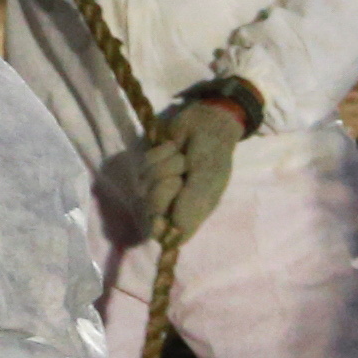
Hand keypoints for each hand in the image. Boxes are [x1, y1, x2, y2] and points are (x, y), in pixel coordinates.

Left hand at [142, 90, 251, 251]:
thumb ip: (192, 205)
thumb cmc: (214, 153)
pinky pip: (143, 164)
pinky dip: (159, 153)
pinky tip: (172, 147)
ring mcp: (158, 184)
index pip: (169, 236)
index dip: (161, 231)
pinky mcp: (149, 165)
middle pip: (152, 210)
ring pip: (145, 185)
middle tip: (181, 176)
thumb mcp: (208, 179)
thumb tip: (175, 234)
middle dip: (164, 190)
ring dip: (165, 166)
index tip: (159, 220)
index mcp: (191, 213)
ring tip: (182, 158)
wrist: (208, 121)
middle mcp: (172, 203)